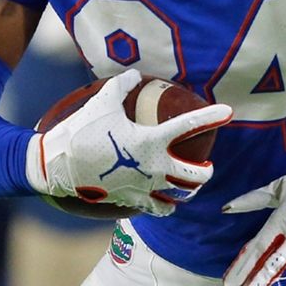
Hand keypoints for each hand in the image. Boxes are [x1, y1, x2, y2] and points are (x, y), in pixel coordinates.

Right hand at [25, 69, 232, 216]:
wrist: (58, 166)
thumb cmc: (81, 130)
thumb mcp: (103, 100)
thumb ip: (123, 84)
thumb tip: (136, 76)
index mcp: (151, 140)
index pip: (190, 125)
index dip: (211, 116)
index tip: (228, 111)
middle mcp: (154, 168)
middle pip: (196, 176)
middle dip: (207, 170)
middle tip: (207, 164)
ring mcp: (145, 188)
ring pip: (182, 197)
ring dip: (190, 190)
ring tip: (189, 184)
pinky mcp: (133, 202)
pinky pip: (159, 209)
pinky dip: (166, 205)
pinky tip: (165, 200)